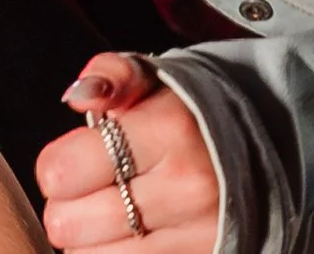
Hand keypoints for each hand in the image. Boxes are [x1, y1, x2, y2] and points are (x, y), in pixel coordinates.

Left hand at [37, 54, 219, 252]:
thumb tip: (80, 96)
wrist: (256, 161)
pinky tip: (128, 238)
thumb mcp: (150, 82)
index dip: (57, 166)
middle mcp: (187, 186)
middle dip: (68, 207)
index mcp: (169, 128)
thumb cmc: (185, 120)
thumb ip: (110, 75)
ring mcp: (197, 234)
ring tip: (113, 215)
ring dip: (88, 240)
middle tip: (92, 191)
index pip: (61, 171)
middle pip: (67, 223)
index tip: (76, 161)